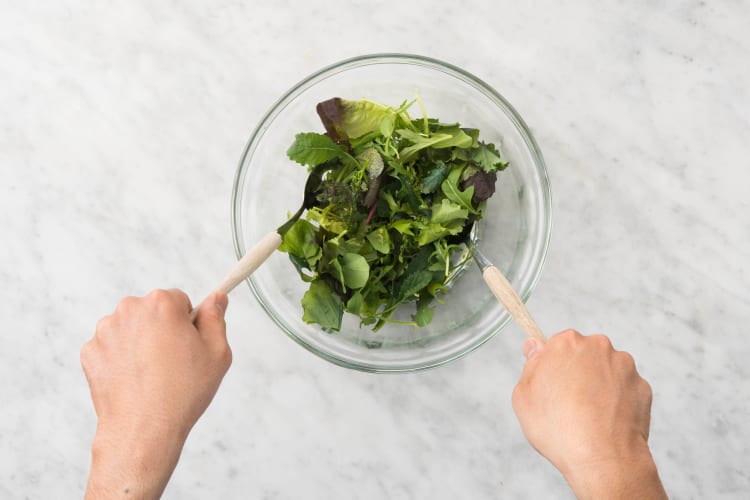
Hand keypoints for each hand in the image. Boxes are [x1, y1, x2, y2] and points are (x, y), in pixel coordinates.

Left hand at [81, 289, 230, 498]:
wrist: (142, 429)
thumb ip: (216, 318)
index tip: (189, 345)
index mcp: (161, 303)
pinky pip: (112, 347)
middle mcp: (129, 309)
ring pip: (131, 328)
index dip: (188, 324)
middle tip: (173, 362)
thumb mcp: (217, 352)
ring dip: (141, 342)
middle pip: (152, 311)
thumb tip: (216, 297)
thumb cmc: (183, 392)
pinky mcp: (90, 352)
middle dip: (163, 329)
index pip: (179, 300)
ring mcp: (105, 331)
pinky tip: (134, 380)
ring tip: (153, 375)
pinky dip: (122, 359)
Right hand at [512, 329, 666, 498]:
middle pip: (584, 354)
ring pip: (606, 370)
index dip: (552, 365)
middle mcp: (598, 346)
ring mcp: (624, 366)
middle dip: (577, 372)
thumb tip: (536, 346)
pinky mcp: (642, 386)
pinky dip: (617, 400)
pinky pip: (625, 389)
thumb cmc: (559, 428)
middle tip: (567, 402)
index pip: (556, 344)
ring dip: (598, 385)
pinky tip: (605, 421)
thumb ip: (531, 364)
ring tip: (588, 416)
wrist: (603, 459)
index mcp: (566, 342)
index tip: (550, 384)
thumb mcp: (523, 396)